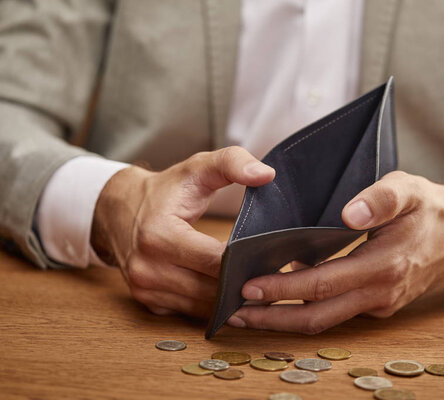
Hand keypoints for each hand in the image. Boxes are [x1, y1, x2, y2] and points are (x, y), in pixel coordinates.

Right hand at [91, 147, 274, 316]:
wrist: (118, 209)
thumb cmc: (165, 190)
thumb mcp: (197, 167)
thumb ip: (232, 163)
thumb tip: (266, 174)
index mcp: (158, 236)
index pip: (215, 261)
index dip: (246, 260)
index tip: (271, 254)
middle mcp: (147, 268)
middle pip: (211, 289)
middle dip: (243, 282)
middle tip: (273, 273)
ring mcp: (145, 289)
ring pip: (203, 307)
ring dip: (231, 299)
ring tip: (258, 284)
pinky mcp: (149, 303)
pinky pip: (191, 312)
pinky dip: (212, 305)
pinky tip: (231, 293)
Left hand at [228, 171, 443, 333]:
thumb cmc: (429, 207)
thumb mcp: (408, 189)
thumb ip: (379, 199)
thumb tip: (347, 214)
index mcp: (384, 265)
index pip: (321, 284)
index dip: (282, 289)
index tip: (248, 286)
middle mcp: (381, 292)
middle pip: (317, 316)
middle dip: (273, 317)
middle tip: (234, 312)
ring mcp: (381, 303)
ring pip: (326, 321)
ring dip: (287, 320)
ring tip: (250, 313)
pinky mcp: (380, 304)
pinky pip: (339, 313)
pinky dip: (309, 310)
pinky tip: (285, 300)